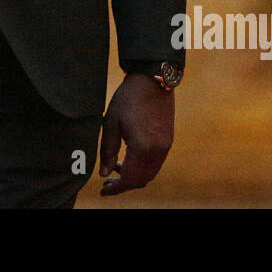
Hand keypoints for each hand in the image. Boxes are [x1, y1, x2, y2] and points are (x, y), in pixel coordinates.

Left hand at [98, 73, 173, 194]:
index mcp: (142, 147)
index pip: (129, 178)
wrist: (153, 80)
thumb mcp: (111, 123)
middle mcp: (158, 150)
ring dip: (134, 176)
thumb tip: (104, 174)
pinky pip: (156, 163)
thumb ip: (107, 151)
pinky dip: (143, 167)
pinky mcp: (168, 140)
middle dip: (124, 185)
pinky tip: (129, 158)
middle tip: (107, 182)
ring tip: (116, 168)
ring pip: (150, 173)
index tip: (103, 191)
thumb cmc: (128, 99)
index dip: (116, 188)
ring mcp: (166, 146)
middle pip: (142, 180)